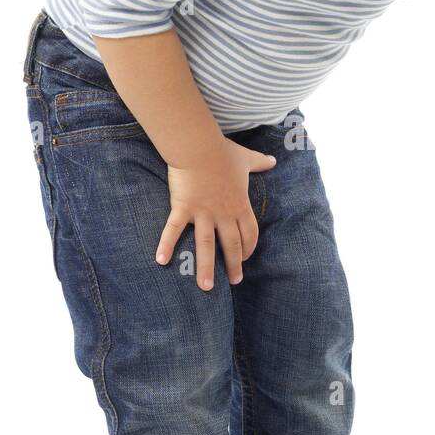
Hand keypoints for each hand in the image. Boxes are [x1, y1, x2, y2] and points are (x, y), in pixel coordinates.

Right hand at [154, 139, 276, 288]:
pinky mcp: (183, 208)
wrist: (199, 147)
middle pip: (231, 244)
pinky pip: (173, 230)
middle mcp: (223, 213)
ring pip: (206, 246)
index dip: (249, 247)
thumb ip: (260, 162)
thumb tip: (273, 160)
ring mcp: (202, 213)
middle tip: (234, 281)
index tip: (246, 258)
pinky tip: (161, 261)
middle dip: (234, 265)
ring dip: (207, 268)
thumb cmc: (222, 153)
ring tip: (206, 287)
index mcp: (239, 205)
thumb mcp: (246, 158)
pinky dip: (167, 245)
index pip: (249, 233)